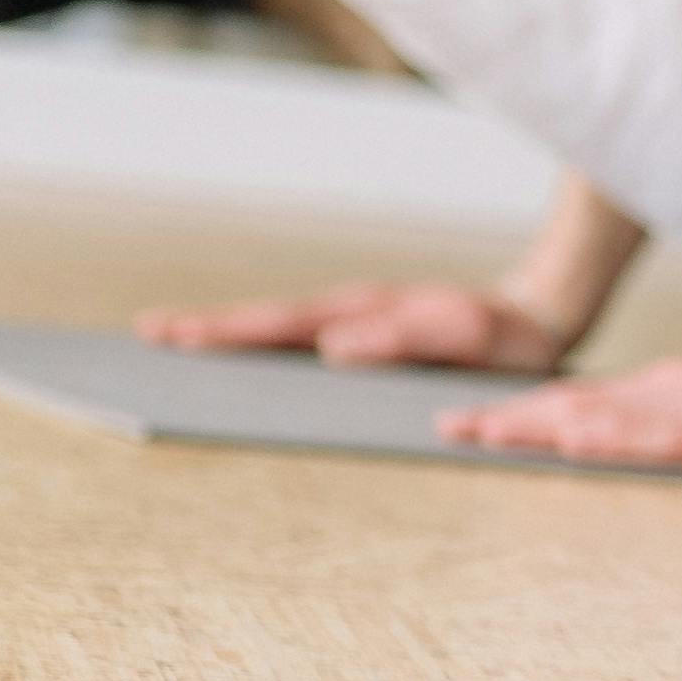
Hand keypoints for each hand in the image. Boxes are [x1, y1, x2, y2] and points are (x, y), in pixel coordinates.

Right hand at [139, 280, 567, 371]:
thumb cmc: (501, 336)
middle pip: (266, 322)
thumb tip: (331, 349)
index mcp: (363, 314)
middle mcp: (350, 314)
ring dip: (228, 338)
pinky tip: (241, 366)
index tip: (173, 336)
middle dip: (205, 329)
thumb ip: (401, 340)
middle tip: (144, 337)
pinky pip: (303, 343)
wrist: (537, 320)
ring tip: (173, 345)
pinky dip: (264, 348)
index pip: (280, 325)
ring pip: (279, 331)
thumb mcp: (460, 337)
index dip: (226, 332)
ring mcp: (356, 323)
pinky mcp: (366, 339)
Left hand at [438, 353, 681, 474]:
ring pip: (622, 418)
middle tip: (454, 429)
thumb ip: (667, 426)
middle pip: (589, 405)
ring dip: (553, 424)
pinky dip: (625, 438)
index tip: (465, 424)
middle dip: (518, 419)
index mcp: (680, 392)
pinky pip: (678, 441)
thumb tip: (591, 442)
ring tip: (495, 432)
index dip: (523, 412)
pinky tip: (586, 441)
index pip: (586, 402)